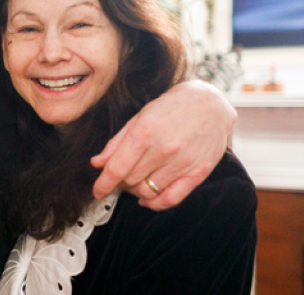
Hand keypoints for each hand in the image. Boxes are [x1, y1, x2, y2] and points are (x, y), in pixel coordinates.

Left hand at [90, 80, 234, 209]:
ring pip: (148, 191)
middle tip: (121, 176)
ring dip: (136, 191)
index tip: (97, 191)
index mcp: (144, 132)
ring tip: (135, 181)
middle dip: (120, 182)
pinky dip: (155, 204)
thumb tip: (97, 163)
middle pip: (130, 180)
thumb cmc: (171, 108)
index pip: (117, 168)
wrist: (209, 104)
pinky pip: (172, 199)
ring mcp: (182, 162)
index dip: (103, 183)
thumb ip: (116, 143)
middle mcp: (163, 149)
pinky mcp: (198, 172)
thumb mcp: (138, 118)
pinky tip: (148, 198)